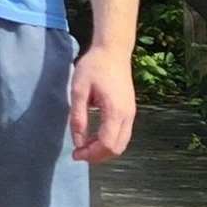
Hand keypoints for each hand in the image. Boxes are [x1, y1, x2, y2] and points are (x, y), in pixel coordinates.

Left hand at [69, 44, 136, 163]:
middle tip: (79, 152)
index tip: (75, 153)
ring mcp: (131, 114)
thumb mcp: (79, 90)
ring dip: (104, 150)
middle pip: (116, 148)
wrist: (113, 51)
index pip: (107, 144)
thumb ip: (78, 117)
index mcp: (115, 110)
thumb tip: (78, 141)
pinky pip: (123, 135)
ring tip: (85, 145)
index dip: (91, 154)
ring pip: (121, 144)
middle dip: (97, 156)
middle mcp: (127, 115)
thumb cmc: (94, 66)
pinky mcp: (130, 111)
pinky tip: (94, 137)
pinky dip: (109, 142)